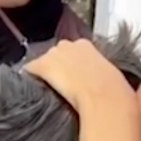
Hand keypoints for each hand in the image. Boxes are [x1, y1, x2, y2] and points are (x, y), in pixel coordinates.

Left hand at [22, 39, 136, 115]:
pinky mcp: (43, 65)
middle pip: (55, 53)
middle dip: (56, 66)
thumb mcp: (110, 74)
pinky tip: (30, 88)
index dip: (69, 64)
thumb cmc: (112, 90)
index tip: (71, 76)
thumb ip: (101, 72)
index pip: (71, 50)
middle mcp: (68, 44)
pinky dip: (29, 77)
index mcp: (86, 45)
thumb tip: (102, 81)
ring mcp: (54, 54)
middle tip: (60, 84)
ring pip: (42, 62)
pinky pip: (28, 70)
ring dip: (45, 73)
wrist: (103, 96)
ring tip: (48, 89)